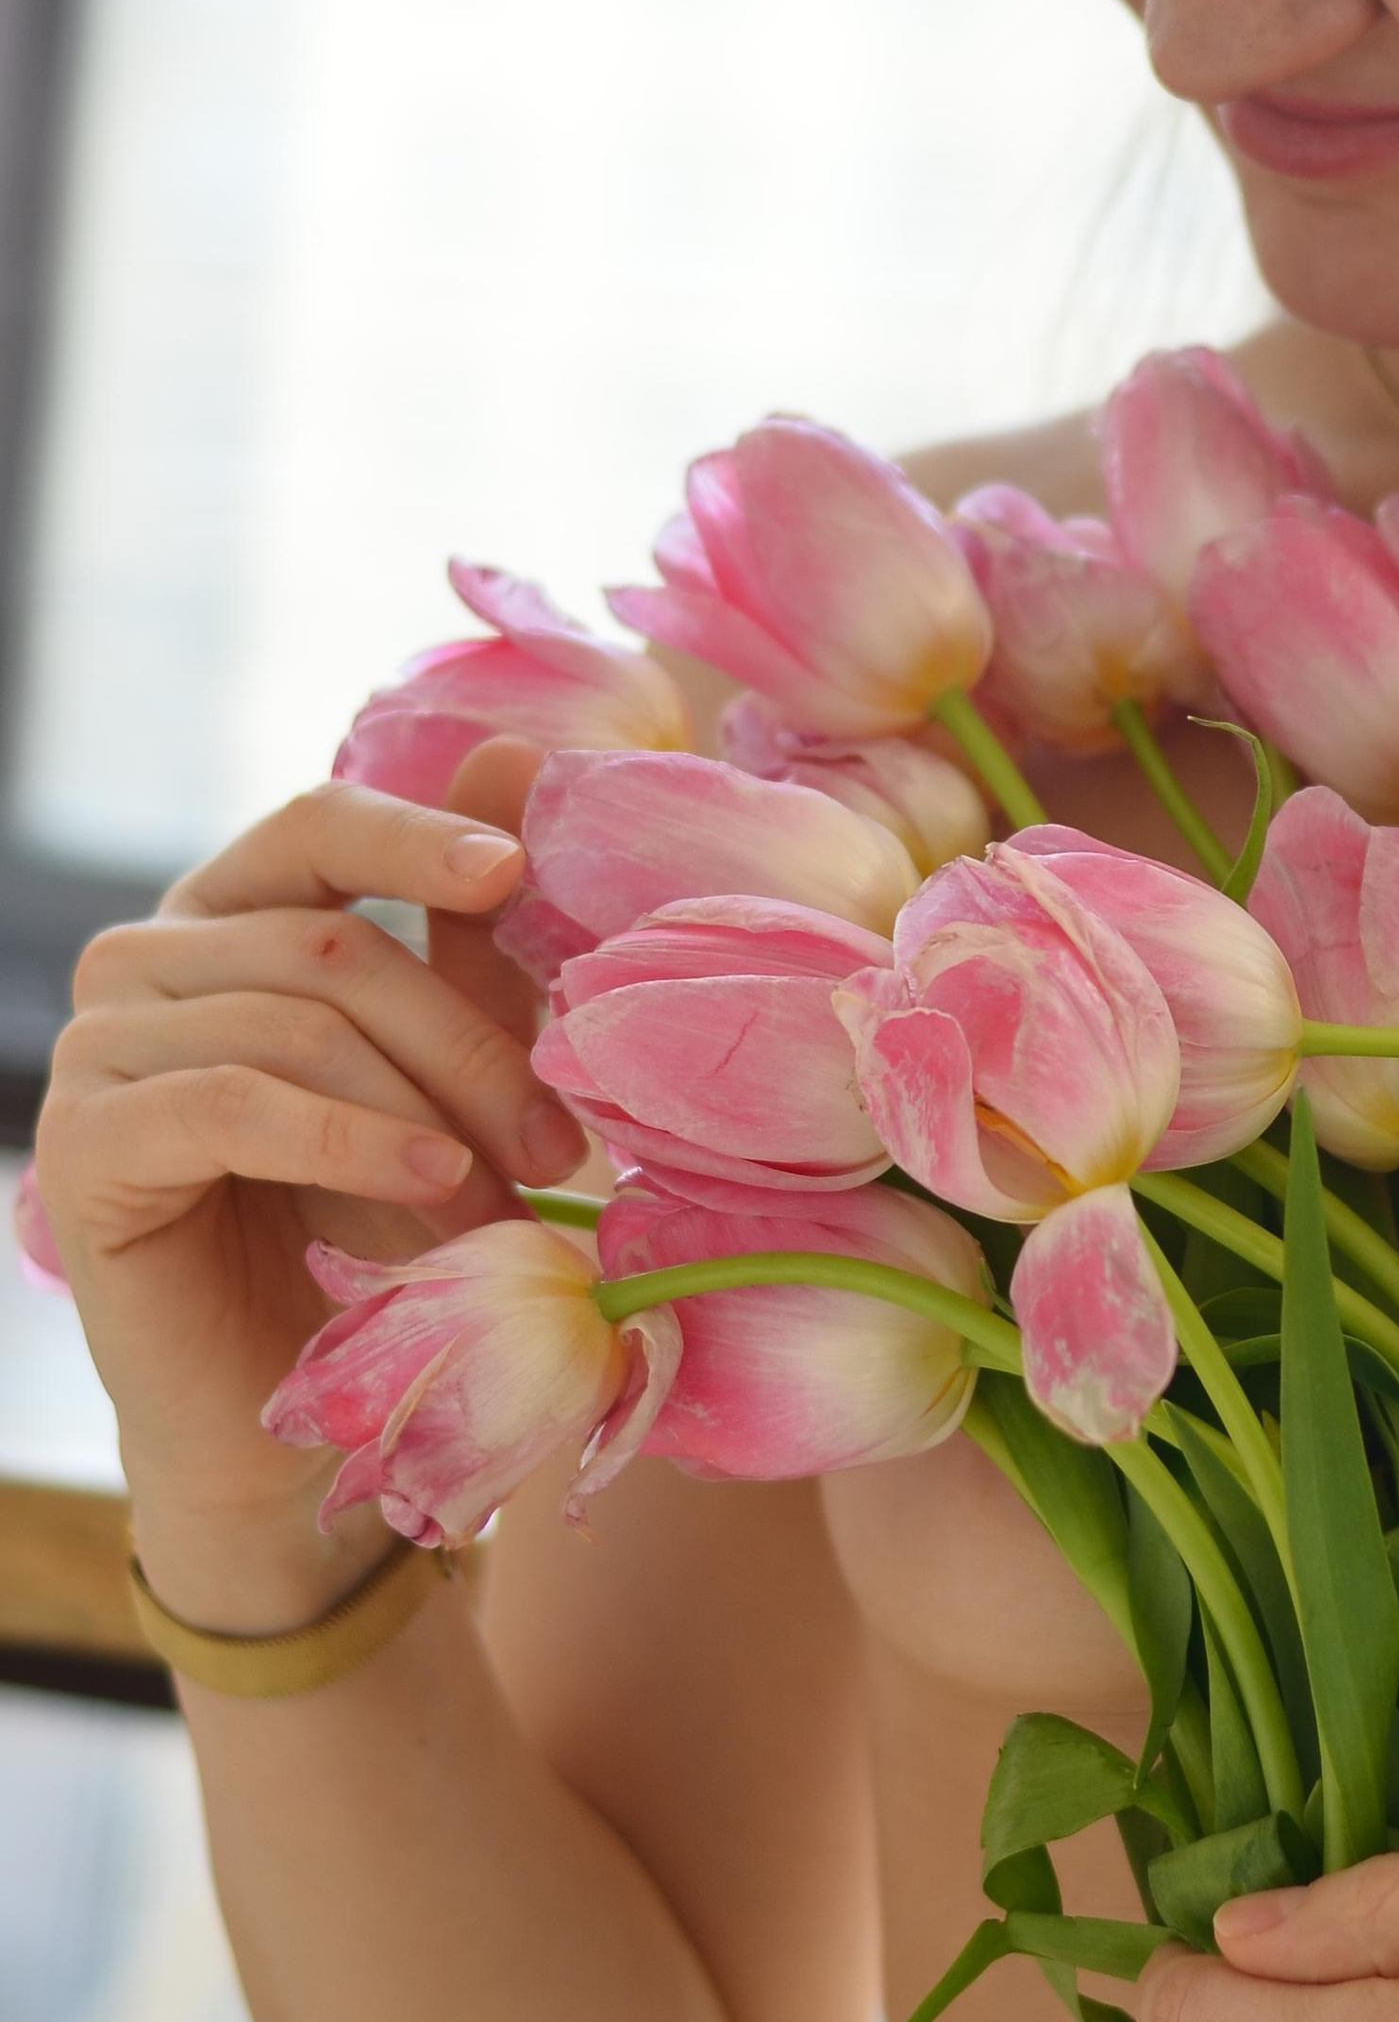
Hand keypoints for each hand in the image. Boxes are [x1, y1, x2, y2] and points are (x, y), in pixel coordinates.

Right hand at [31, 740, 581, 1627]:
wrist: (286, 1399)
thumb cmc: (378, 1212)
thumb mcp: (447, 1062)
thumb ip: (469, 927)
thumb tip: (510, 747)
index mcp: (237, 913)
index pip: (317, 823)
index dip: (416, 835)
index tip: (514, 871)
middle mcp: (152, 958)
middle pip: (333, 947)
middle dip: (470, 1046)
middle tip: (565, 1145)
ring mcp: (102, 1045)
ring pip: (297, 1025)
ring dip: (426, 1116)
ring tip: (503, 1205)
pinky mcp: (85, 1142)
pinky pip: (235, 1103)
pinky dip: (352, 1140)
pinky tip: (433, 1184)